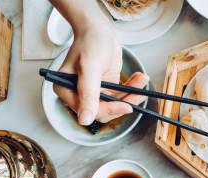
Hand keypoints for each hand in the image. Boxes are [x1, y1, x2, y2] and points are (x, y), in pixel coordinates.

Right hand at [51, 0, 148, 124]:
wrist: (98, 28)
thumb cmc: (89, 42)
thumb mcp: (90, 68)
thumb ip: (88, 94)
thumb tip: (84, 120)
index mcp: (66, 91)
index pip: (89, 111)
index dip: (109, 110)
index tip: (127, 106)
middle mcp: (78, 95)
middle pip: (104, 111)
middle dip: (124, 102)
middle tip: (138, 93)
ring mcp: (93, 92)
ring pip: (115, 104)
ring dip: (132, 94)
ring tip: (142, 80)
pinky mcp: (106, 88)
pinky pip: (121, 95)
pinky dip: (132, 88)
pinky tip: (139, 78)